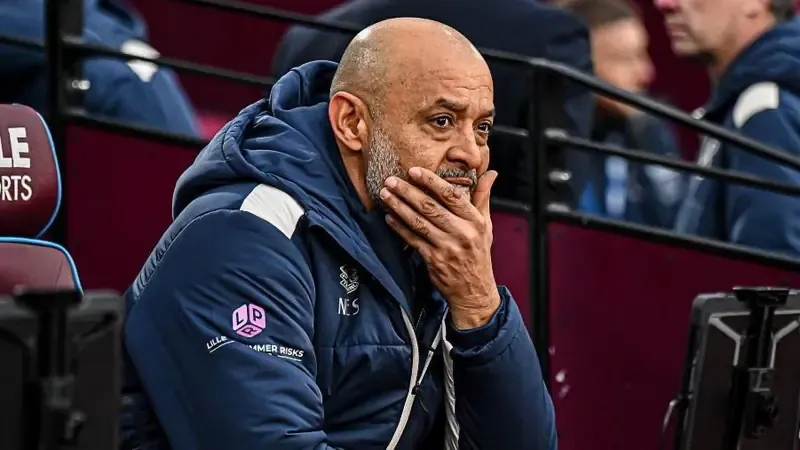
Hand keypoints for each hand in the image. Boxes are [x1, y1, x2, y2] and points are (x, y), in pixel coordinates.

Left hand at [380, 167, 500, 328]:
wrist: (474, 290)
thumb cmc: (478, 253)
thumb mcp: (485, 225)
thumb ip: (483, 197)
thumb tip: (491, 172)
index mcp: (475, 221)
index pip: (451, 195)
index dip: (430, 181)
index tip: (413, 171)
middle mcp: (462, 233)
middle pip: (430, 207)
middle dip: (407, 191)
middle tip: (390, 180)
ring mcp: (447, 248)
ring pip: (418, 222)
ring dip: (399, 207)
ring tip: (385, 195)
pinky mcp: (434, 261)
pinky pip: (413, 240)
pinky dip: (399, 228)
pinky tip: (389, 218)